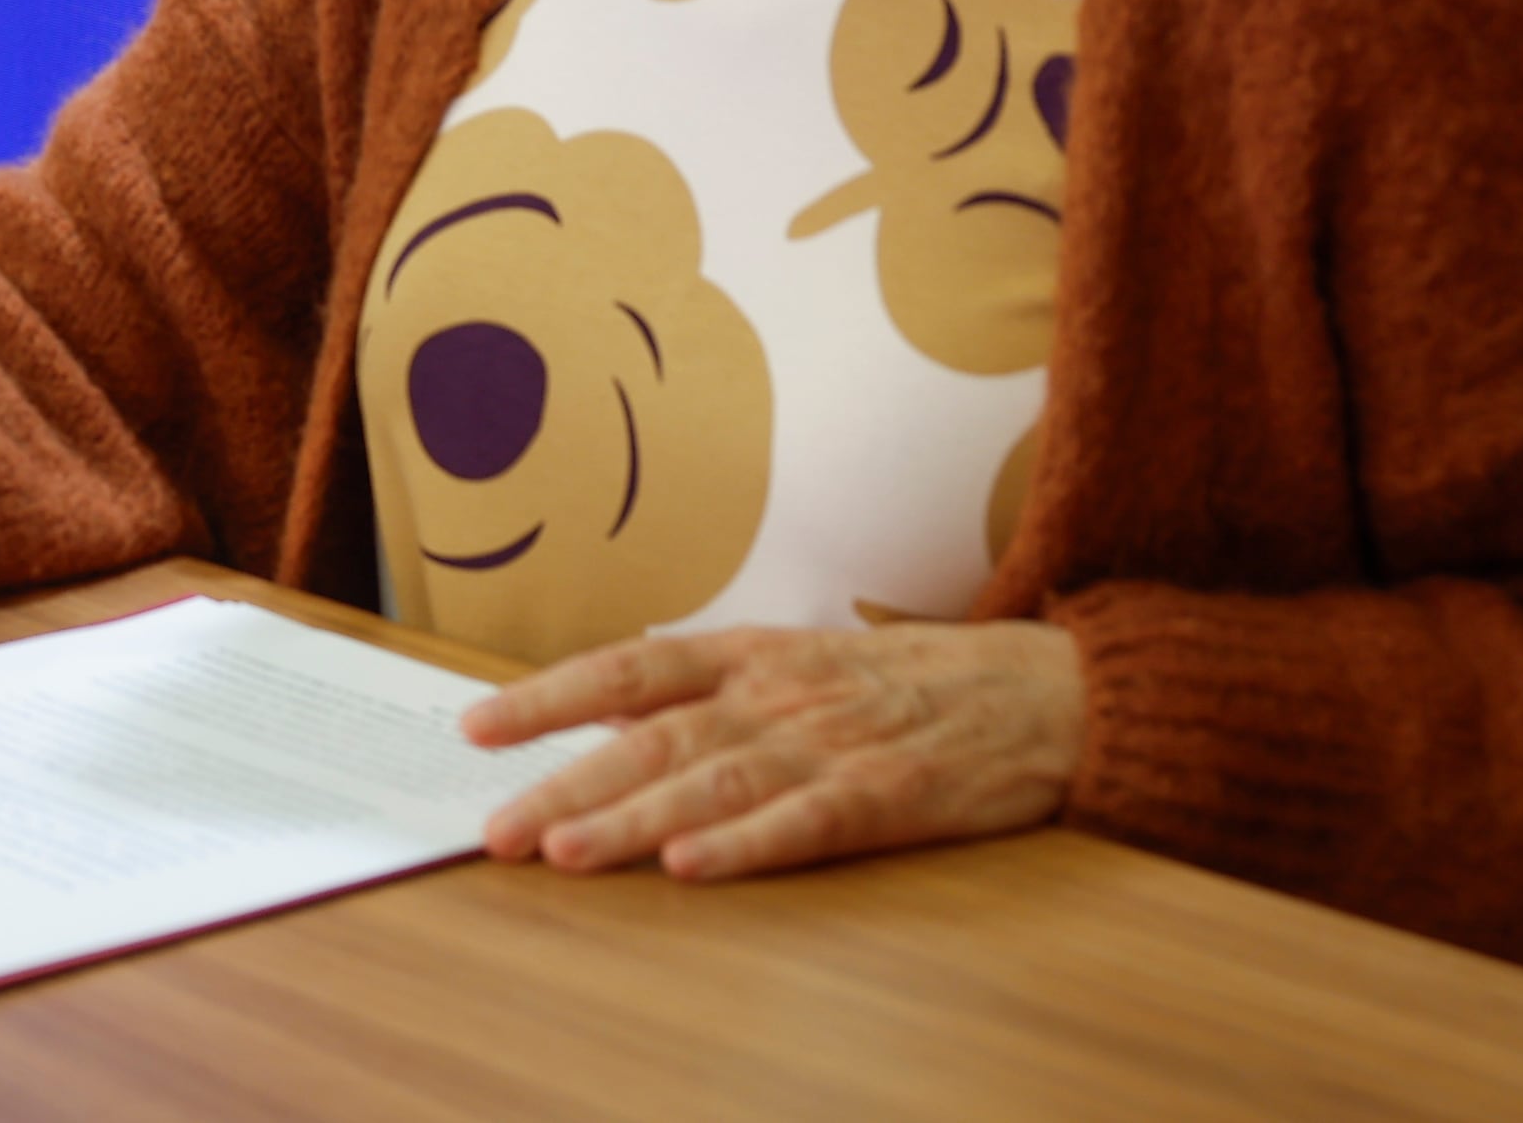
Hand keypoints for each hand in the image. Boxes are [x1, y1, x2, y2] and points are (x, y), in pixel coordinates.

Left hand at [467, 620, 1084, 882]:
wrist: (1048, 690)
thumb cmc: (914, 682)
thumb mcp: (802, 664)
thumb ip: (713, 694)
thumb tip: (612, 724)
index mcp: (751, 655)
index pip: (626, 671)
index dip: (546, 697)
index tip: (474, 729)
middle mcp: (777, 694)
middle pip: (651, 739)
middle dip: (564, 783)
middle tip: (493, 828)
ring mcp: (832, 743)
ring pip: (710, 782)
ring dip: (631, 820)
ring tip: (563, 852)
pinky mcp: (889, 795)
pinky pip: (804, 822)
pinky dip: (744, 844)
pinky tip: (690, 866)